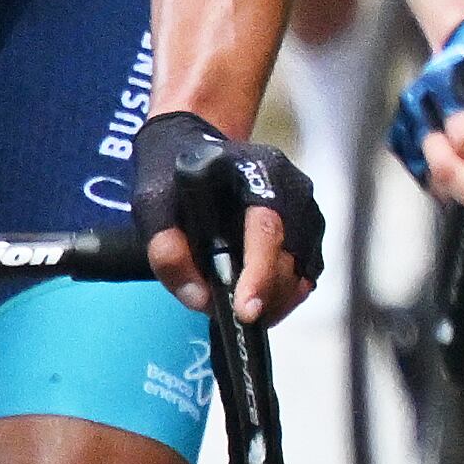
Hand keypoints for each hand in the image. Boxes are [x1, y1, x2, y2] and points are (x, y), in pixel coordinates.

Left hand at [131, 111, 323, 326]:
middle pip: (289, 260)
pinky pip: (303, 278)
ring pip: (300, 275)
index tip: (244, 310)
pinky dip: (280, 296)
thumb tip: (199, 298)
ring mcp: (307, 212)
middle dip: (260, 297)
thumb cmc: (174, 173)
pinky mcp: (310, 234)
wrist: (194, 149)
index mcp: (258, 170)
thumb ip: (166, 248)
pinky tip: (251, 295)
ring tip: (235, 306)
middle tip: (226, 315)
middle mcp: (294, 189)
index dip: (259, 273)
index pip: (268, 227)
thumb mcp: (152, 202)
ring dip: (270, 301)